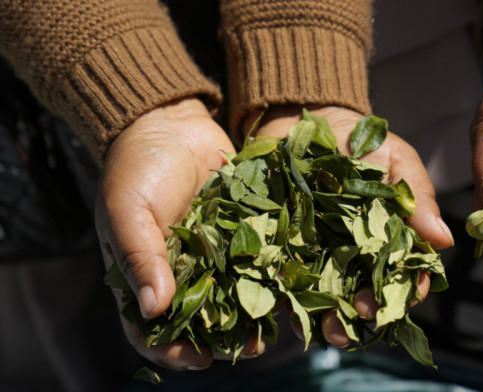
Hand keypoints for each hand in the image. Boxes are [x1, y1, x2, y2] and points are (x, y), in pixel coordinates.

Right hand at [95, 98, 261, 369]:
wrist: (171, 124)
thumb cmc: (136, 167)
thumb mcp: (128, 210)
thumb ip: (139, 257)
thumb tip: (153, 310)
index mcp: (144, 274)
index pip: (151, 329)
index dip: (174, 350)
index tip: (201, 360)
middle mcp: (181, 271)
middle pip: (201, 321)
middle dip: (226, 341)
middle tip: (253, 348)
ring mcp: (213, 254)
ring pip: (234, 298)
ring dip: (253, 316)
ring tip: (275, 327)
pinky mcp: (240, 232)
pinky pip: (255, 261)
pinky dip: (270, 277)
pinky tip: (289, 287)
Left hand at [244, 105, 452, 346]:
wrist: (304, 121)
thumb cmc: (360, 141)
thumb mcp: (396, 161)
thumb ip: (417, 197)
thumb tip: (445, 241)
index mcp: (389, 237)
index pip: (404, 274)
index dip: (402, 293)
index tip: (392, 302)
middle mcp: (356, 254)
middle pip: (365, 295)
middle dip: (362, 315)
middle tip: (355, 321)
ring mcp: (319, 255)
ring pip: (328, 299)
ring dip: (329, 320)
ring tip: (328, 332)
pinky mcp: (283, 250)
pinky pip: (286, 281)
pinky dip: (288, 300)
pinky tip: (290, 312)